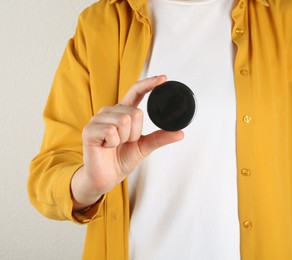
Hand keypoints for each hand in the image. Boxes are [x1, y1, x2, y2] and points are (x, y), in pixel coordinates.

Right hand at [71, 75, 183, 209]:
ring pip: (124, 120)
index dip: (149, 84)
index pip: (136, 91)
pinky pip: (111, 131)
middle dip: (135, 133)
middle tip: (125, 142)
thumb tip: (180, 133)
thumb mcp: (145, 147)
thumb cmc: (121, 159)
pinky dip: (114, 143)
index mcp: (123, 112)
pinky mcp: (89, 130)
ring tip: (116, 144)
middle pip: (135, 112)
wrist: (106, 177)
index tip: (164, 78)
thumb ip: (160, 138)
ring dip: (125, 138)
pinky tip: (106, 146)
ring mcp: (98, 119)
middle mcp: (110, 111)